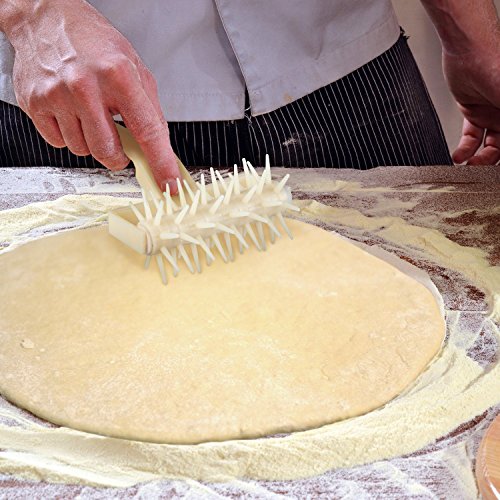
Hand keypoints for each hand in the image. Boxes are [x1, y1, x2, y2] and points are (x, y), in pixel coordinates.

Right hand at [5, 0, 179, 189]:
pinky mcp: (35, 104)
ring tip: (90, 114)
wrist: (47, 18)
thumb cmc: (94, 42)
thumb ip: (150, 110)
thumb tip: (161, 148)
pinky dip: (70, 136)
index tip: (169, 185)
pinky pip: (59, 143)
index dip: (161, 163)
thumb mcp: (135, 68)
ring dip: (92, 142)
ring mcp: (56, 96)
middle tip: (120, 143)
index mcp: (118, 75)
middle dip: (119, 157)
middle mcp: (85, 86)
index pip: (147, 132)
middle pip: (109, 152)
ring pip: (83, 151)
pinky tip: (71, 113)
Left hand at [443, 25, 499, 164]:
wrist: (469, 50)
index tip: (495, 174)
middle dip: (495, 164)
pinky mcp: (474, 112)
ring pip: (489, 147)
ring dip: (479, 160)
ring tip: (469, 167)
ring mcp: (493, 114)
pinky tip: (459, 157)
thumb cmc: (497, 64)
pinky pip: (470, 138)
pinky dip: (464, 150)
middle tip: (483, 174)